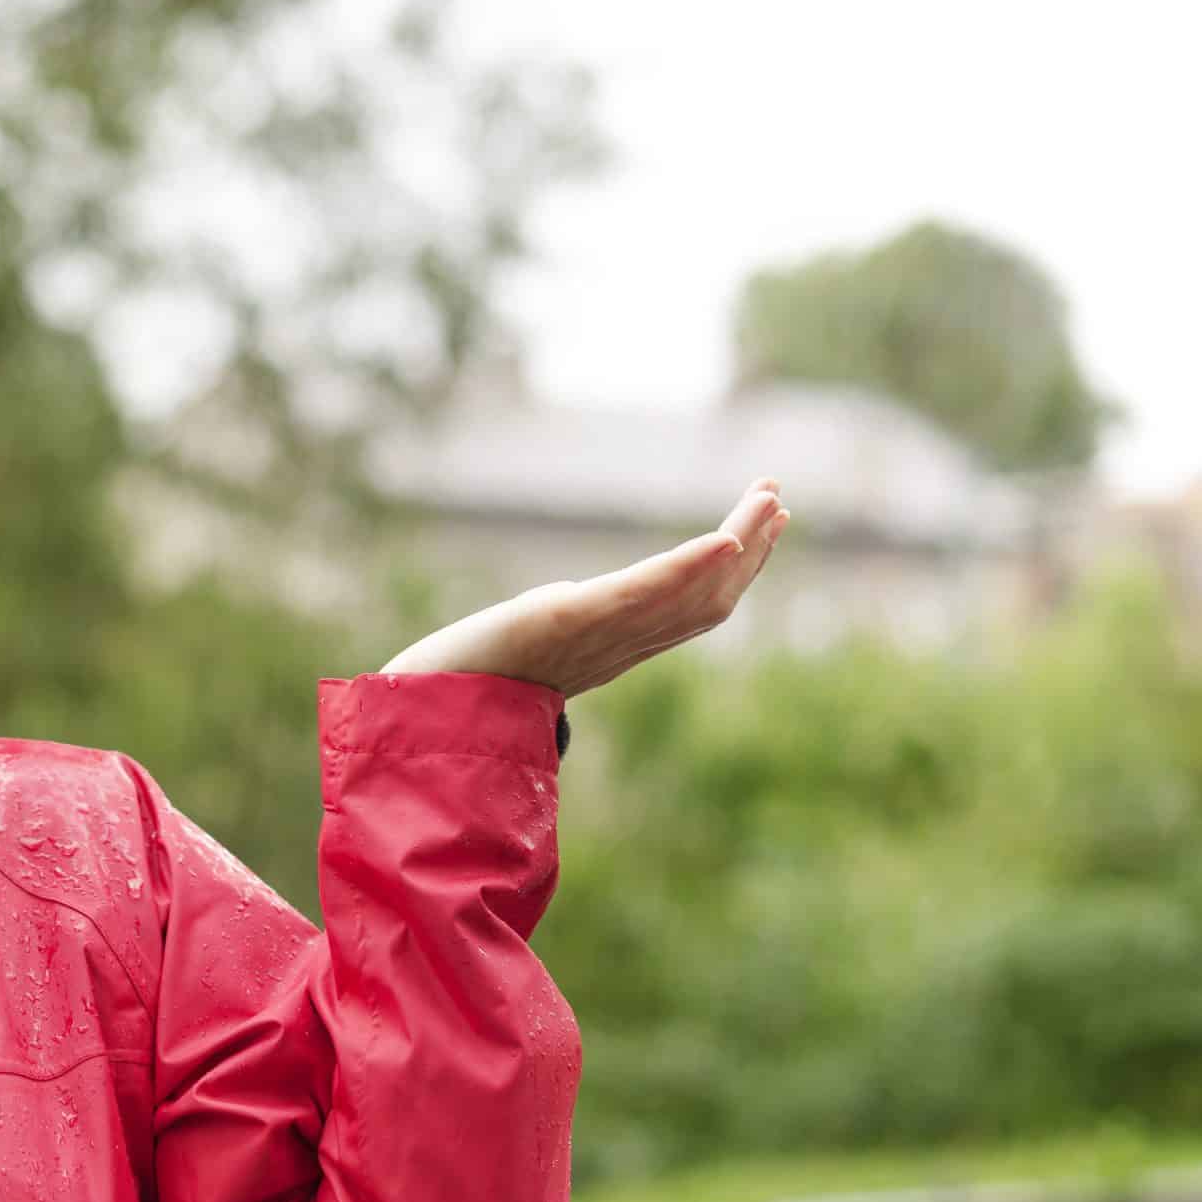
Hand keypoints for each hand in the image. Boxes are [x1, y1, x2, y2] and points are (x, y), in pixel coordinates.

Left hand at [378, 481, 789, 695]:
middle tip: (779, 499)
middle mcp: (616, 645)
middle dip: (751, 549)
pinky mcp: (566, 620)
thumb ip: (562, 627)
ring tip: (769, 501)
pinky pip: (640, 596)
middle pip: (707, 600)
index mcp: (614, 648)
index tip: (771, 523)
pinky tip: (722, 542)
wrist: (422, 703)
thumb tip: (567, 609)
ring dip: (736, 545)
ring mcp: (596, 634)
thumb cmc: (470, 677)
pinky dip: (684, 569)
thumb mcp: (532, 641)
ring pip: (689, 594)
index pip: (694, 609)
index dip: (739, 571)